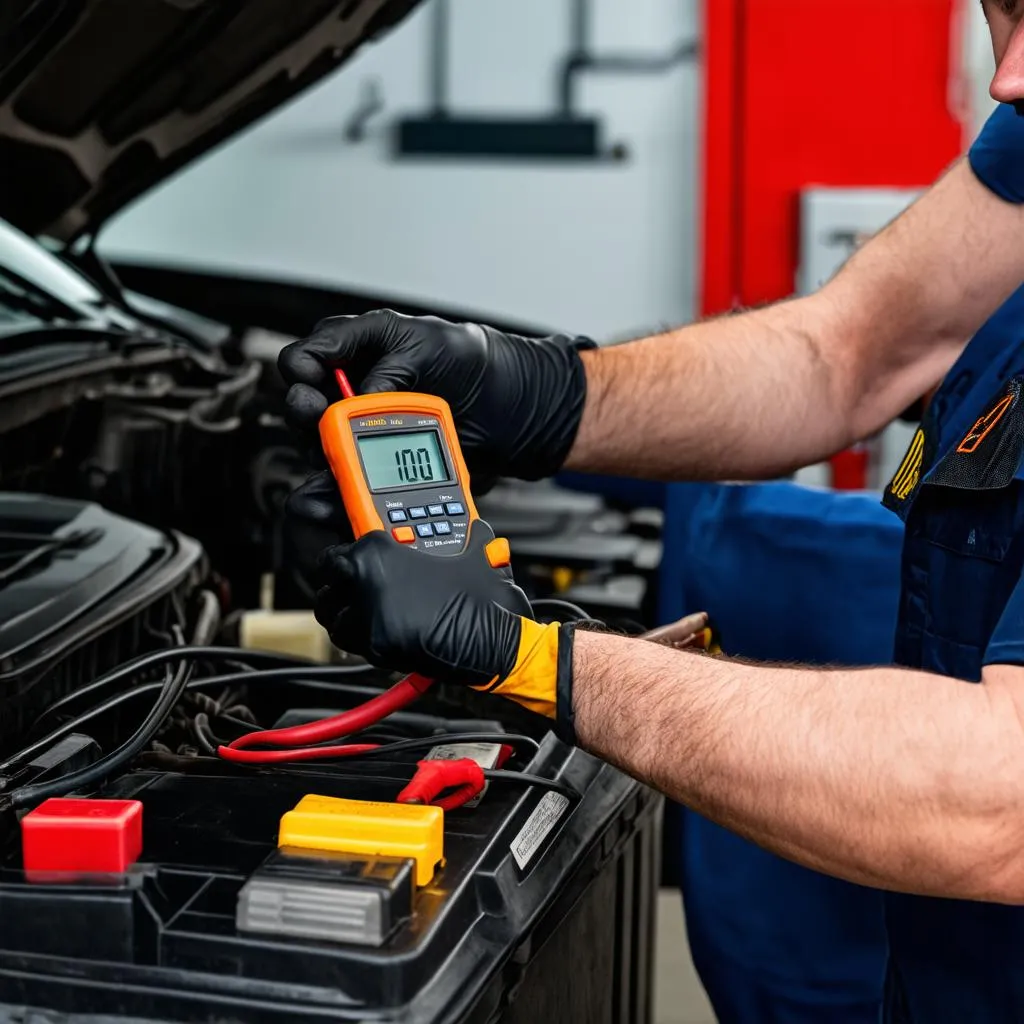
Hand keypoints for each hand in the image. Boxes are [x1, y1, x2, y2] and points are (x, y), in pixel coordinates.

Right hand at [279, 311, 593, 519]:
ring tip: (335, 456)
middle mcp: (353, 386)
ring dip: (322, 451)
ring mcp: (363, 427)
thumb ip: (390, 368)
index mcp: (360, 346)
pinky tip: (347, 487)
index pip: (308, 354)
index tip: (313, 381)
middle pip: (305, 403)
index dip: (303, 368)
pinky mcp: (377, 461)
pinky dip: (342, 483)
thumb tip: (362, 395)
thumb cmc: (472, 362)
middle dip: (306, 411)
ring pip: (321, 443)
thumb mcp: (429, 347)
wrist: (509, 409)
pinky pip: (348, 474)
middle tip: (320, 418)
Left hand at [314, 520, 575, 728]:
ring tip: (362, 612)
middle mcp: (364, 584)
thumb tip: (441, 533)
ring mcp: (368, 618)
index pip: (332, 556)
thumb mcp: (461, 549)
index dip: (341, 561)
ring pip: (334, 617)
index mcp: (375, 552)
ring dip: (345, 614)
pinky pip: (353, 643)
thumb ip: (433, 540)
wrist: (491, 636)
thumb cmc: (480, 595)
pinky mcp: (376, 648)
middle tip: (353, 589)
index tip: (348, 562)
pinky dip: (361, 638)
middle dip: (337, 589)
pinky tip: (378, 631)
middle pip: (327, 587)